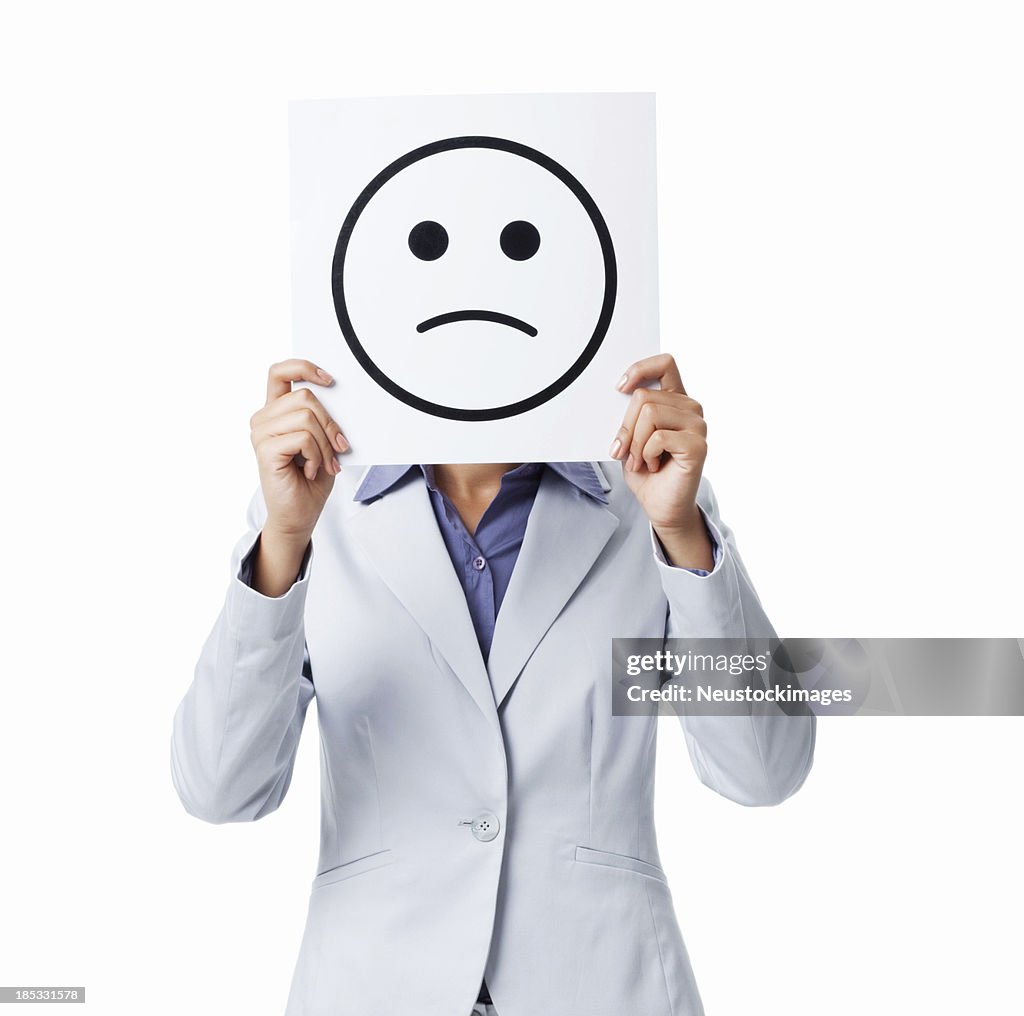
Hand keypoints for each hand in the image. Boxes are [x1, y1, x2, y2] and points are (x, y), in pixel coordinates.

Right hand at [248, 360, 348, 594]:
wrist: (299, 515)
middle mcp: (263, 419)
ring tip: (324, 464)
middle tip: (338, 448)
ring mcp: (260, 434)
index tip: (330, 380)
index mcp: (275, 411)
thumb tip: (338, 394)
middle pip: (305, 397)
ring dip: (325, 444)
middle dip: (330, 424)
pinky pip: (303, 438)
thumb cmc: (311, 479)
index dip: (304, 367)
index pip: (280, 372)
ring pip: (307, 417)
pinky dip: (317, 456)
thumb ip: (322, 417)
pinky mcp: (265, 450)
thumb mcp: (323, 441)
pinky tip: (312, 471)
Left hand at [609, 354, 712, 569]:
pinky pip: (658, 437)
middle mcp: (690, 408)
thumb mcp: (630, 439)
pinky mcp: (697, 445)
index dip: (640, 368)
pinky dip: (645, 454)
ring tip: (639, 461)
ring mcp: (697, 426)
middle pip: (644, 396)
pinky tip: (652, 465)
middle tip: (622, 451)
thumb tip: (617, 395)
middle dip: (625, 427)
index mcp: (675, 400)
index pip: (665, 363)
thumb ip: (629, 416)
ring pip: (649, 414)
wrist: (662, 507)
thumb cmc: (647, 471)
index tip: (619, 388)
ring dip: (635, 443)